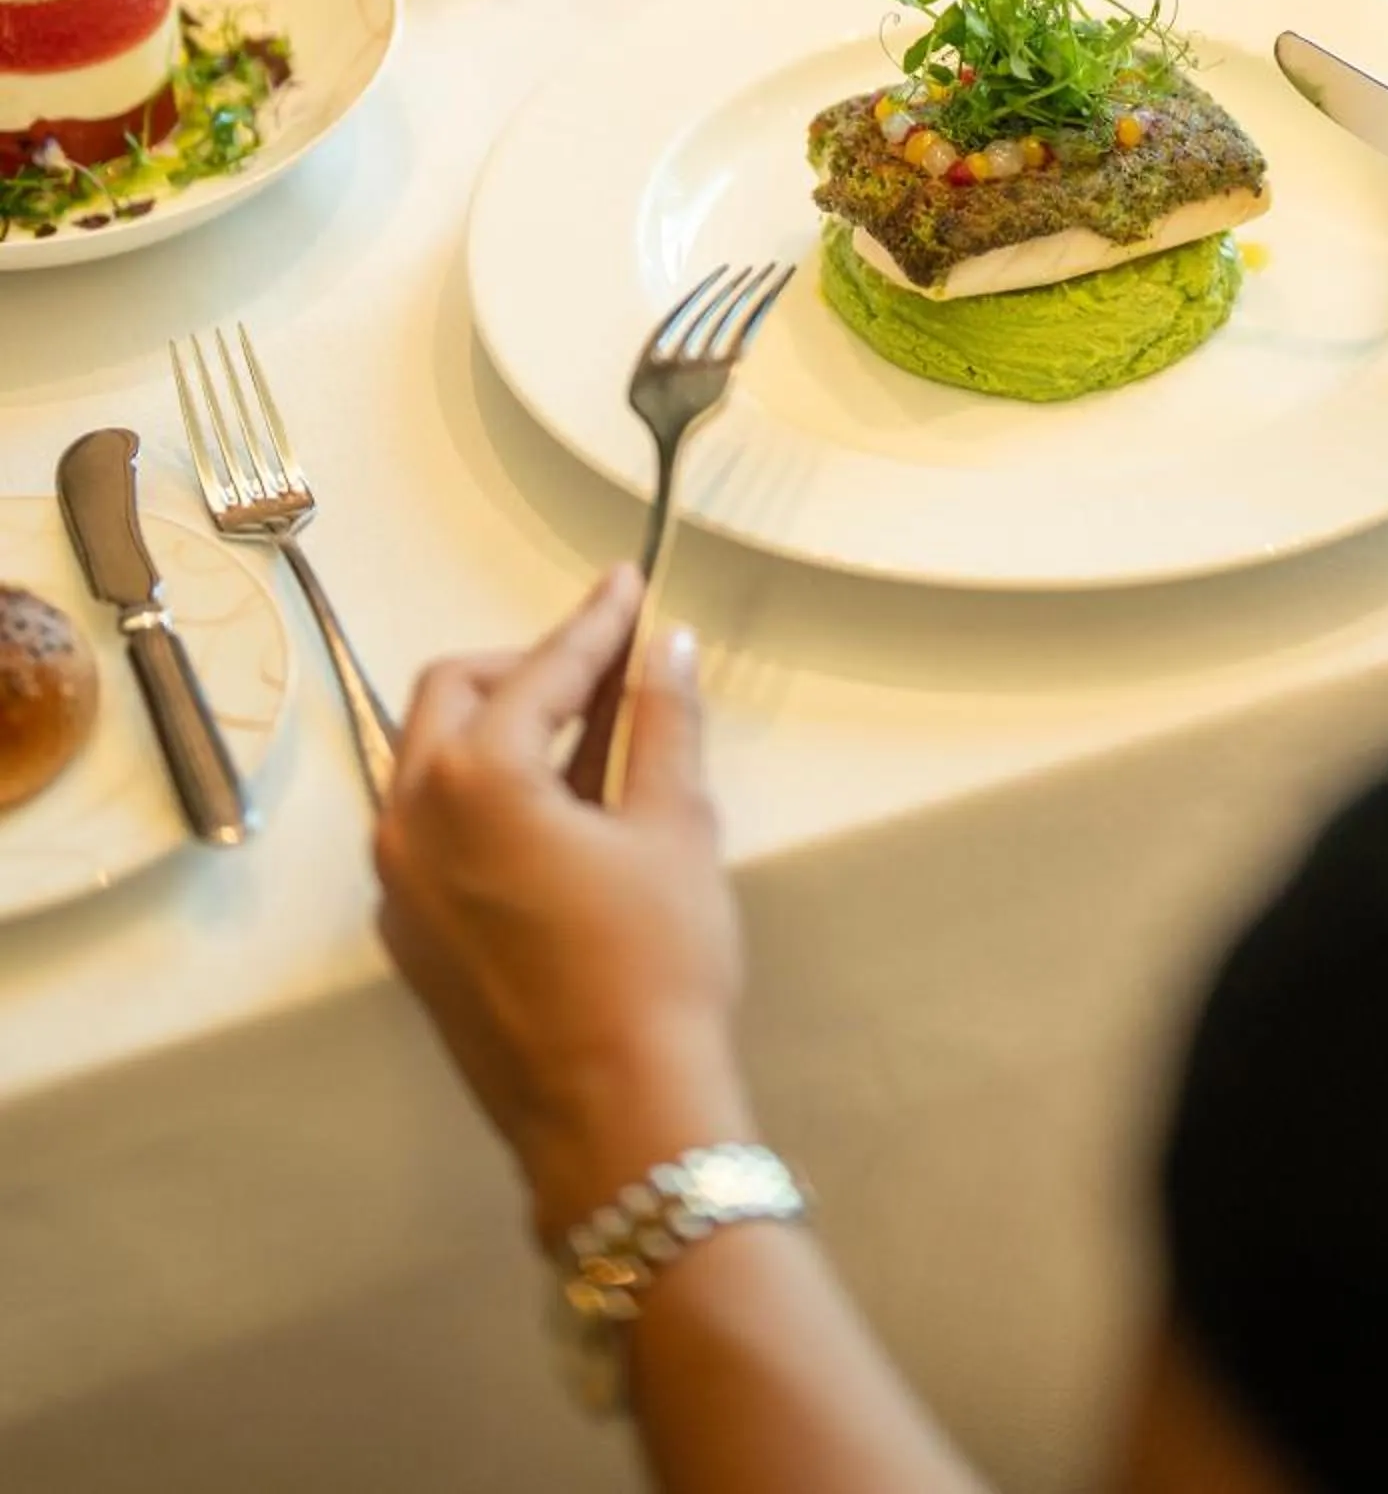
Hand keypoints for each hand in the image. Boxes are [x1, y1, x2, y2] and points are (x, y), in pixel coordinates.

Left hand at [374, 565, 751, 1245]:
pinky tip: (560, 813)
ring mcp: (398, 886)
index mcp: (475, 779)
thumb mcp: (675, 828)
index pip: (539, 671)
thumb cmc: (655, 966)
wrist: (616, 1117)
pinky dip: (487, 796)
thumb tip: (666, 647)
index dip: (595, 623)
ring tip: (593, 732)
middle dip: (529, 668)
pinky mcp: (409, 938)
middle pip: (455, 696)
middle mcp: (411, 821)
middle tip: (607, 666)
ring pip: (433, 763)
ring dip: (504, 730)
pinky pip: (434, 830)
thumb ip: (663, 722)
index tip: (630, 583)